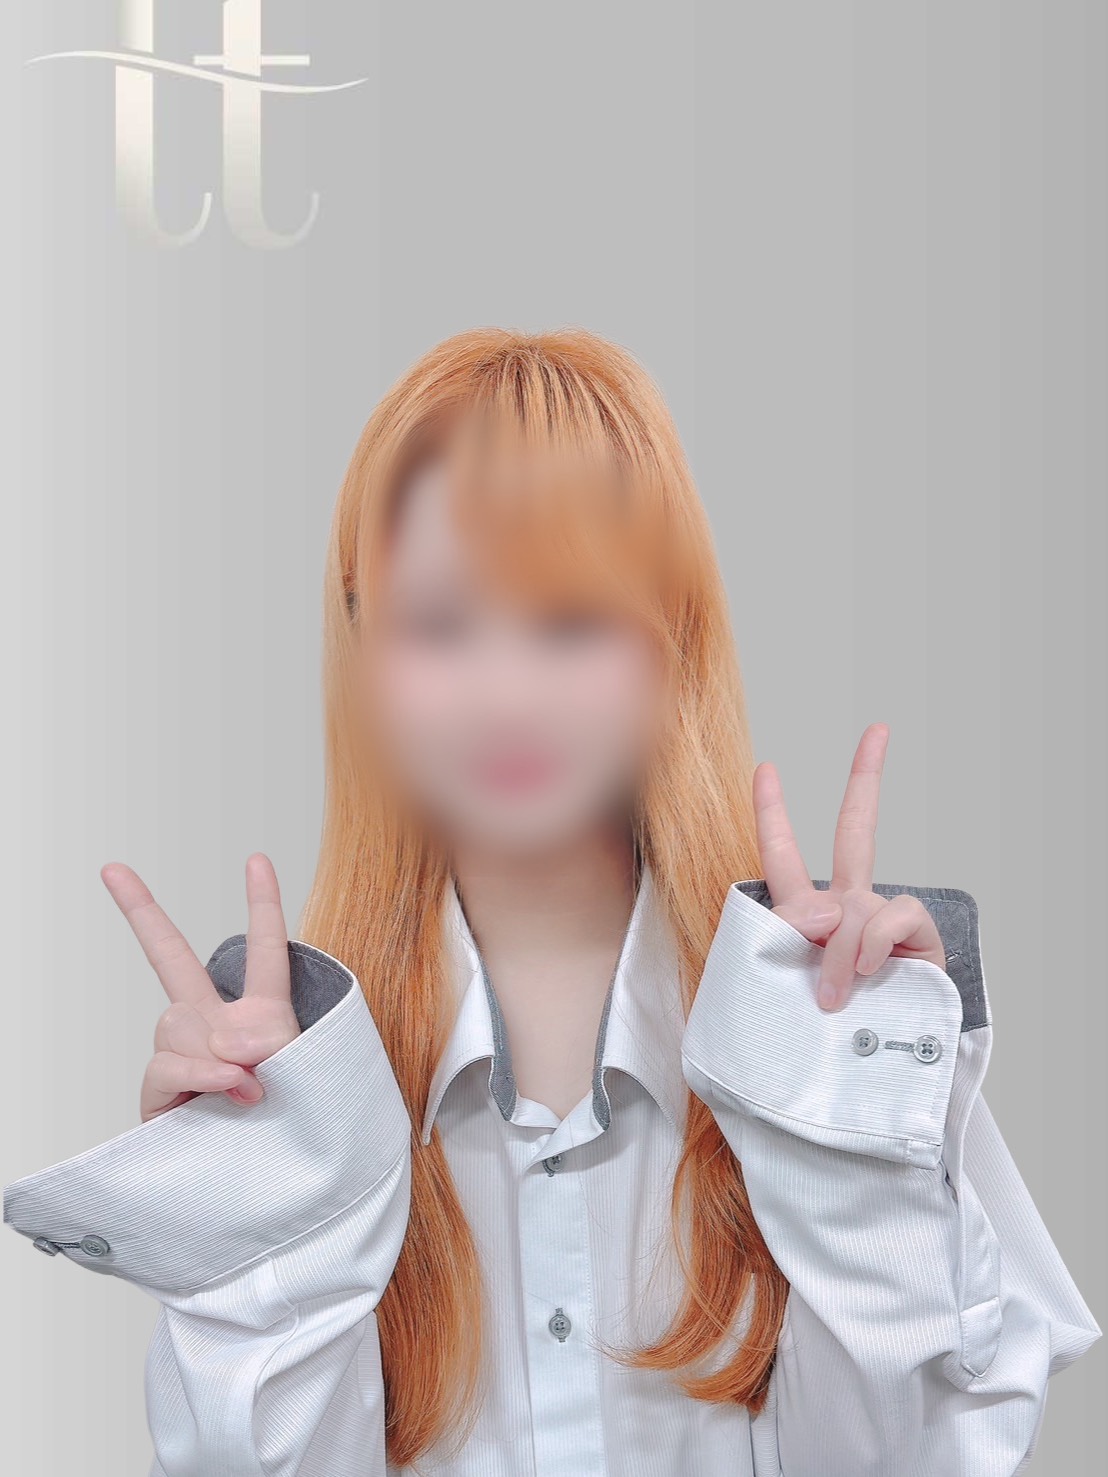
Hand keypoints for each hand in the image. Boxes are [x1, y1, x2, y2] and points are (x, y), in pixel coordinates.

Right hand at [100, 853, 301, 1122]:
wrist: (274, 1181)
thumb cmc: (299, 1122)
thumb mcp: (300, 1068)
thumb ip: (263, 1040)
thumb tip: (221, 1040)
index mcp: (262, 1012)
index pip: (264, 951)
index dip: (263, 903)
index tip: (257, 860)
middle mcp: (215, 1024)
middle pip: (171, 958)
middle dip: (140, 910)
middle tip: (112, 869)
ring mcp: (184, 1054)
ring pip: (180, 1020)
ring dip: (218, 1052)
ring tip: (251, 1088)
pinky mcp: (161, 1090)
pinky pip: (169, 1062)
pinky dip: (201, 1073)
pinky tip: (225, 1090)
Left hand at [753, 722, 946, 1009]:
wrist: (859, 1082)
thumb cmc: (810, 1037)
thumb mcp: (776, 983)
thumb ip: (787, 937)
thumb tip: (828, 910)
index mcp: (805, 913)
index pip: (783, 854)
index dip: (772, 812)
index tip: (765, 768)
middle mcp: (848, 907)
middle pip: (858, 831)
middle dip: (867, 780)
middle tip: (878, 732)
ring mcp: (882, 921)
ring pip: (852, 905)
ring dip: (835, 951)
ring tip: (830, 996)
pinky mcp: (916, 940)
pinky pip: (888, 919)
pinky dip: (870, 946)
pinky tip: (867, 974)